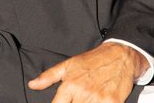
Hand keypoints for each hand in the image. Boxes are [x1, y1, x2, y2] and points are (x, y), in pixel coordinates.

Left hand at [28, 42, 146, 102]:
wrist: (121, 55)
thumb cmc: (93, 60)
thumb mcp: (69, 64)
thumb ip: (49, 76)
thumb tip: (32, 85)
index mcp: (70, 85)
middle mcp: (83, 93)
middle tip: (77, 100)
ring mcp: (98, 100)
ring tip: (86, 100)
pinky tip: (96, 101)